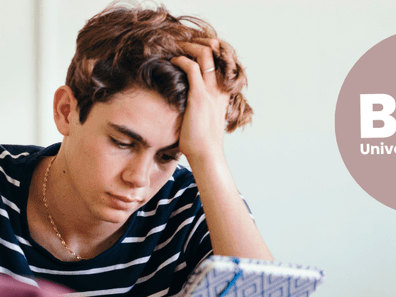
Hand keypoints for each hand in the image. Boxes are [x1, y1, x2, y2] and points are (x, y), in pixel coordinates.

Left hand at [170, 38, 229, 163]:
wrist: (207, 155)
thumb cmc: (202, 143)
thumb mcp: (205, 122)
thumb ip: (200, 110)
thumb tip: (186, 110)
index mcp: (223, 94)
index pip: (219, 63)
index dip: (208, 52)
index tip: (193, 49)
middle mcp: (219, 89)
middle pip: (213, 53)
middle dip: (198, 43)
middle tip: (183, 42)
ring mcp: (211, 91)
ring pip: (204, 55)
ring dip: (189, 46)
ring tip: (177, 46)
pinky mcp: (199, 96)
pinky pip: (192, 68)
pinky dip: (182, 60)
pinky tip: (173, 60)